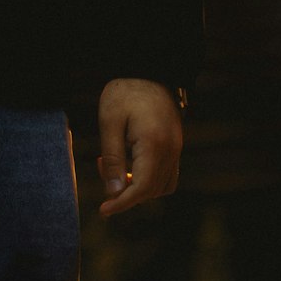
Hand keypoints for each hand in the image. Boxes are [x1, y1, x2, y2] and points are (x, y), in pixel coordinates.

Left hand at [97, 78, 182, 216]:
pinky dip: (151, 179)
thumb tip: (114, 192)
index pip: (142, 189)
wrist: (147, 69)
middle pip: (152, 191)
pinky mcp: (176, 144)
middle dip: (126, 192)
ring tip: (117, 165)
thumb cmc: (124, 92)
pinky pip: (168, 174)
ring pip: (162, 186)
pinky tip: (132, 164)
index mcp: (154, 144)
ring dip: (139, 187)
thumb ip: (113, 158)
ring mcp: (177, 148)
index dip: (122, 203)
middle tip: (103, 168)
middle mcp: (171, 150)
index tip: (103, 211)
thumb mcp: (110, 120)